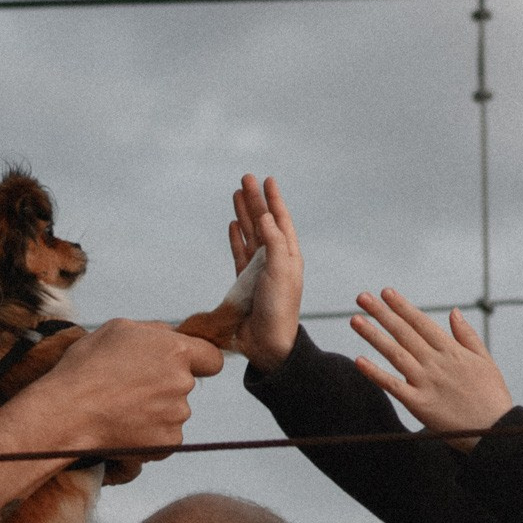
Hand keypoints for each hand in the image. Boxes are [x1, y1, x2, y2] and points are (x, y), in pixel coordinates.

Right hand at [30, 318, 223, 465]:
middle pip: (185, 385)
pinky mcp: (167, 442)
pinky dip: (149, 434)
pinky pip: (165, 436)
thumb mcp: (118, 329)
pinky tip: (123, 426)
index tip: (187, 367)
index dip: (199, 362)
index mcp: (175, 351)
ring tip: (120, 408)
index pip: (212, 359)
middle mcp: (182, 383)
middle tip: (130, 388)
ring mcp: (177, 415)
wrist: (67, 413)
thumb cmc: (86, 368)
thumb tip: (171, 336)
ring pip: (174, 411)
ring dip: (155, 411)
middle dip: (165, 386)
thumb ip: (154, 332)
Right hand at [229, 175, 304, 372]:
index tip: (267, 180)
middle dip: (255, 200)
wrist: (269, 344)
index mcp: (288, 256)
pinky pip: (240, 254)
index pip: (281, 220)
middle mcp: (275, 260)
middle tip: (244, 179)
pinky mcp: (245, 283)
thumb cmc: (279, 310)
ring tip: (236, 195)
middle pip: (264, 222)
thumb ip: (273, 242)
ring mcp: (259, 271)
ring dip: (244, 215)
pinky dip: (236, 238)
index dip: (274, 199)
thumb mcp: (281, 272)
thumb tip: (266, 217)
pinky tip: (233, 225)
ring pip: (251, 235)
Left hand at [349, 288, 515, 449]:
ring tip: (355, 320)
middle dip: (382, 313)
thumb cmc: (493, 396)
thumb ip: (467, 335)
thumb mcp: (485, 361)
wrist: (496, 431)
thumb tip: (453, 311)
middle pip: (404, 333)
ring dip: (373, 335)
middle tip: (361, 297)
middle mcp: (436, 363)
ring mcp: (426, 382)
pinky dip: (375, 373)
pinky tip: (359, 360)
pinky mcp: (419, 404)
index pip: (421, 323)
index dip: (402, 307)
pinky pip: (393, 386)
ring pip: (395, 353)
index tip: (386, 292)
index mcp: (452, 351)